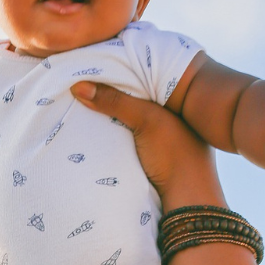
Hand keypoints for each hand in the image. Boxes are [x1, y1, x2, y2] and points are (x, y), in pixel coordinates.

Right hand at [71, 81, 225, 210]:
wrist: (186, 200)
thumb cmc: (174, 154)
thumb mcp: (146, 120)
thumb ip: (115, 101)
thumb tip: (77, 85)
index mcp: (175, 99)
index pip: (141, 77)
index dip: (118, 70)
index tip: (92, 64)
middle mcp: (168, 113)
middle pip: (131, 96)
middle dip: (109, 90)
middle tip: (80, 78)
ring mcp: (158, 134)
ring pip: (126, 116)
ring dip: (108, 112)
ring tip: (80, 97)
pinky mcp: (148, 153)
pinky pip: (124, 134)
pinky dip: (110, 130)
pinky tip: (91, 125)